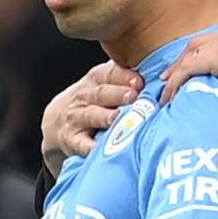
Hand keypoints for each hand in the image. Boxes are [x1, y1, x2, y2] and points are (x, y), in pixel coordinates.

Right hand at [41, 60, 142, 175]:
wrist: (57, 120)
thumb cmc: (92, 100)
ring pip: (90, 115)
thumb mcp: (103, 82)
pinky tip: (99, 149)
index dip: (124, 77)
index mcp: (95, 80)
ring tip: (116, 118)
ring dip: (104, 116)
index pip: (109, 74)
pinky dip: (89, 147)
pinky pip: (81, 144)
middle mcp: (84, 97)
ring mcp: (76, 118)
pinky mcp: (71, 139)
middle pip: (101, 93)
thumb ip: (124, 76)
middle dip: (117, 94)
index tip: (139, 81)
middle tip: (133, 96)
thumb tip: (160, 69)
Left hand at [159, 24, 217, 119]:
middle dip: (179, 62)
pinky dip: (175, 82)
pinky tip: (171, 96)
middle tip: (167, 78)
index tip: (187, 69)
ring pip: (188, 57)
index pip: (213, 41)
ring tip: (165, 93)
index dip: (196, 55)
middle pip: (196, 45)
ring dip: (174, 75)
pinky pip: (188, 69)